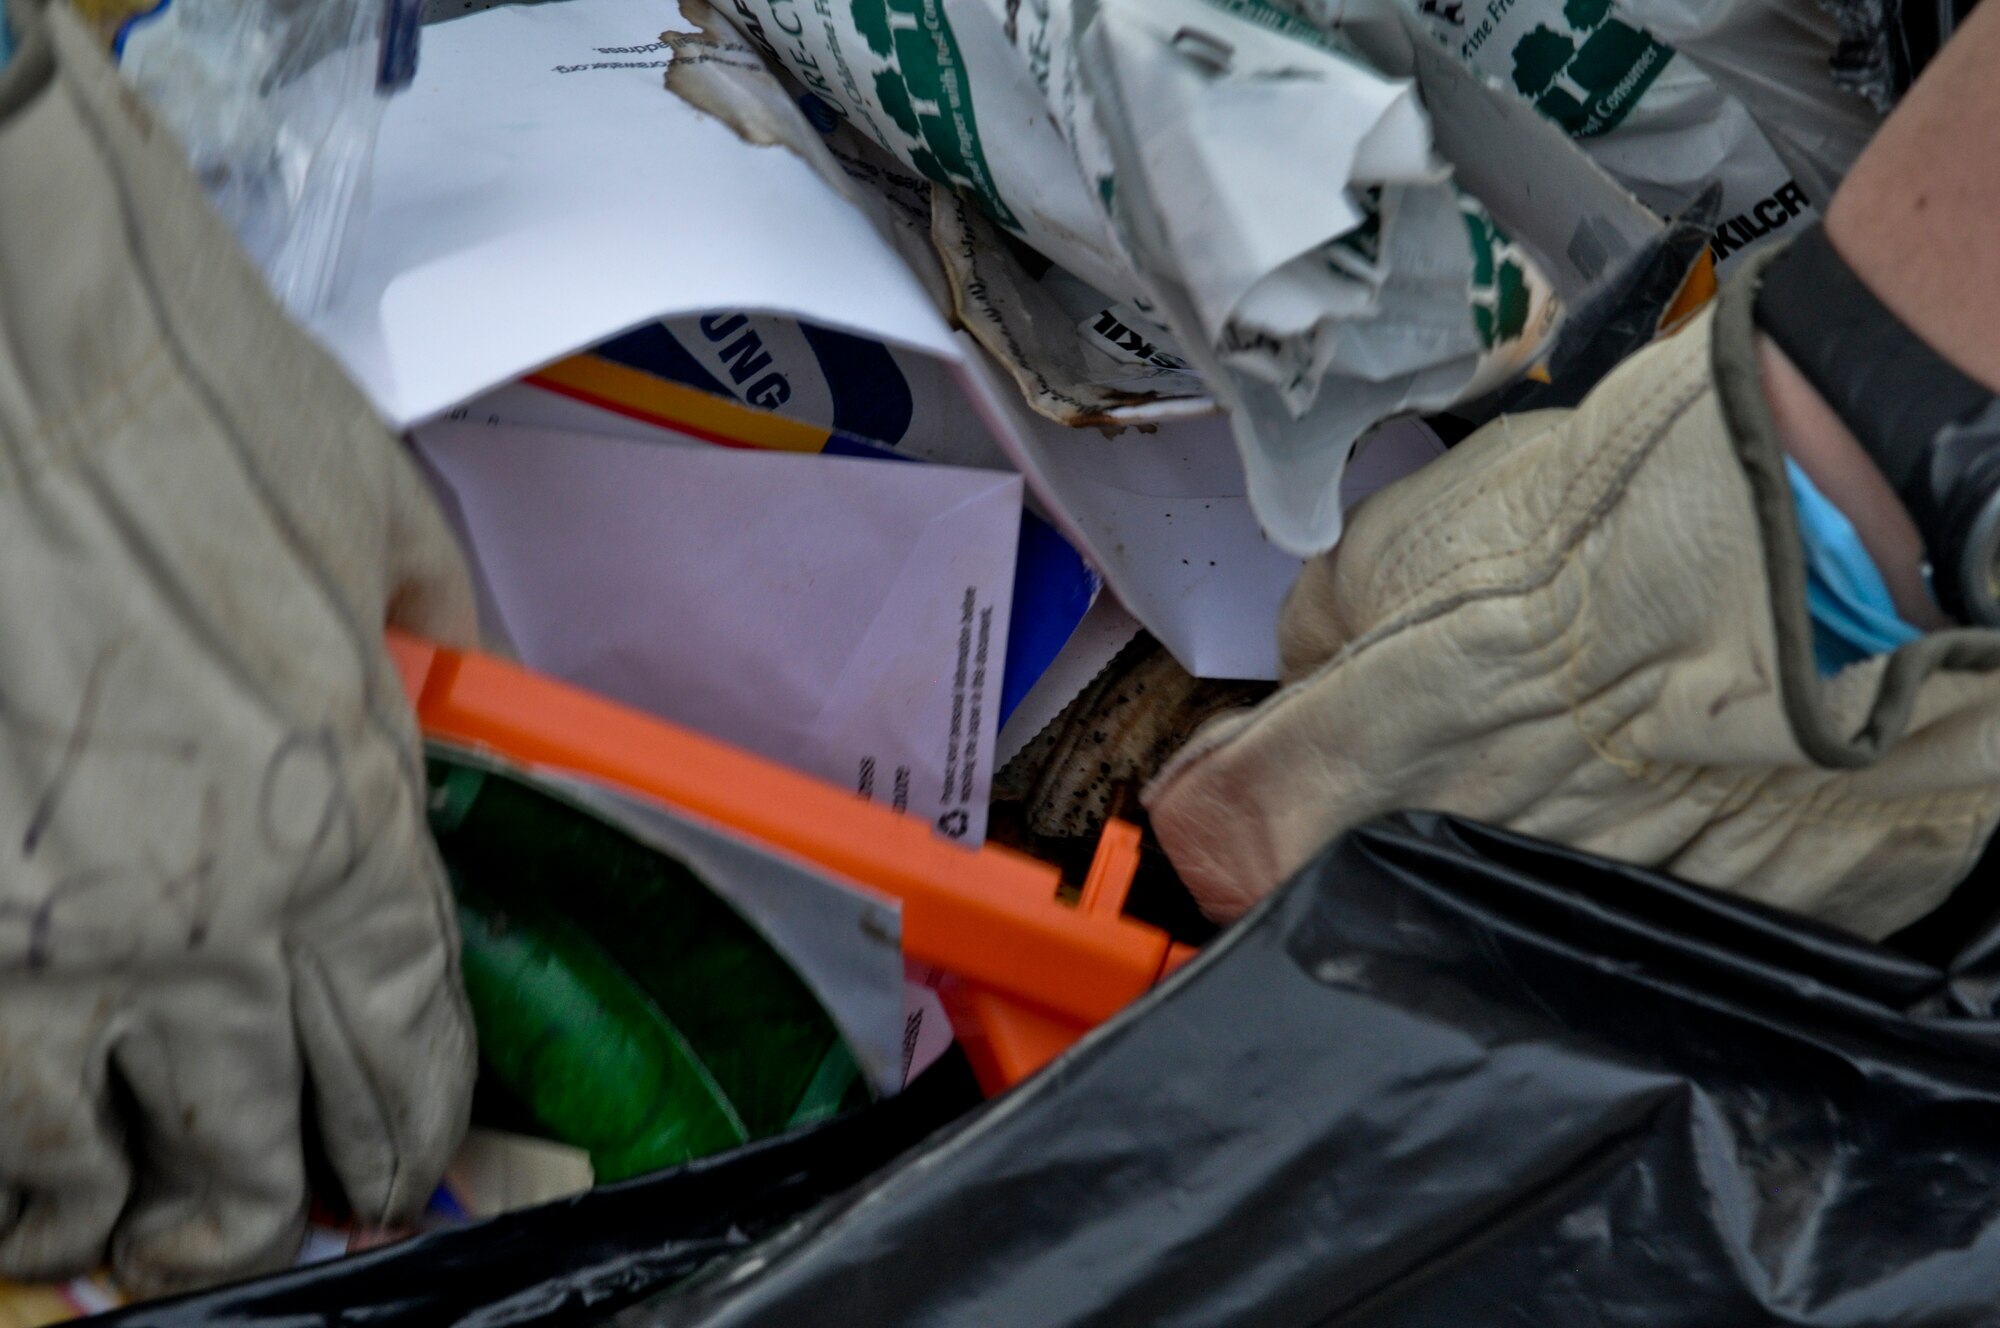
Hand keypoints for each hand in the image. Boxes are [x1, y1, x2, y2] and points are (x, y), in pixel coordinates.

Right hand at [0, 0, 476, 1294]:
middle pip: (257, 1156)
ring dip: (112, 1215)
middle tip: (256, 1215)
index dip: (408, 1132)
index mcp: (354, 825)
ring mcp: (42, 939)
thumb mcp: (383, 524)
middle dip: (265, 1208)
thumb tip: (467, 701)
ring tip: (117, 1216)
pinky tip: (4, 1159)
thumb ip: (438, 655)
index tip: (395, 1158)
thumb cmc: (185, 394)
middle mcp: (211, 917)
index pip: (409, 1054)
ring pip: (82, 1181)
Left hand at [1147, 251, 1999, 938]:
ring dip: (1477, 823)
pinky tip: (1634, 766)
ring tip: (1541, 729)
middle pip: (1338, 872)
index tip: (1218, 763)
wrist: (1790, 550)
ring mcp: (1560, 903)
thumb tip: (1310, 654)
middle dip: (1336, 812)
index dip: (1206, 792)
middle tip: (1393, 730)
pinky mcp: (1679, 913)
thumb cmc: (1587, 529)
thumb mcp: (1391, 540)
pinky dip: (1598, 839)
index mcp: (1344, 781)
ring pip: (1475, 889)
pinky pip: (1602, 895)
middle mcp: (1439, 867)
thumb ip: (1320, 620)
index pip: (1214, 835)